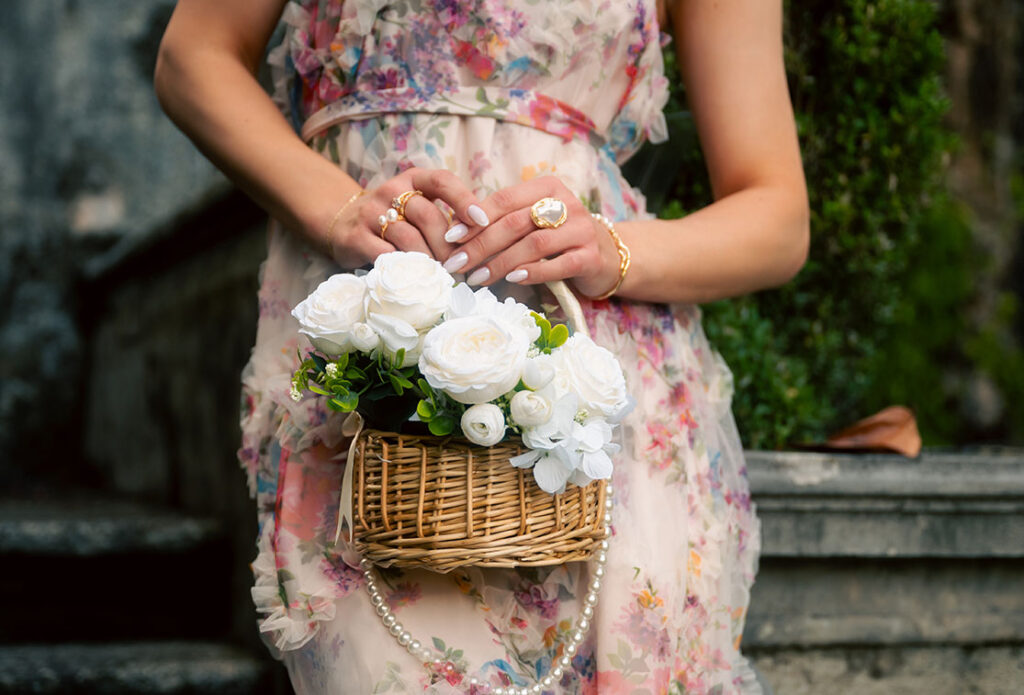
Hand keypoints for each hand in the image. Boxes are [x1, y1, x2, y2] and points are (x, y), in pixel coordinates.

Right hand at [326, 168, 489, 267]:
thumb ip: (446, 215)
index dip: (464, 200)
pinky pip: (386, 256)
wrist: (342, 221)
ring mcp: (371, 213)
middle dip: (449, 244)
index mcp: (413, 179)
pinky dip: (406, 268)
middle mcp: (391, 191)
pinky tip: (418, 279)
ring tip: (444, 275)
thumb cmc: (394, 217)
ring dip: (430, 260)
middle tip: (463, 265)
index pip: (442, 180)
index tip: (483, 221)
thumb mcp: (418, 205)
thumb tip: (486, 237)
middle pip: (428, 215)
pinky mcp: (356, 237)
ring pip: (409, 238)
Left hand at [439, 176, 620, 297]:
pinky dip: (532, 273)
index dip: (474, 218)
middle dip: (481, 244)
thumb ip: (503, 221)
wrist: (608, 256)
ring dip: (501, 263)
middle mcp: (568, 203)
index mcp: (548, 187)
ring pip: (534, 244)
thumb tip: (456, 232)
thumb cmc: (559, 238)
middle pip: (515, 222)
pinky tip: (512, 280)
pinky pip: (558, 265)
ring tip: (478, 277)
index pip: (505, 199)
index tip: (450, 238)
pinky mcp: (591, 257)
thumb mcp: (533, 221)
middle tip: (457, 263)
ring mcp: (582, 230)